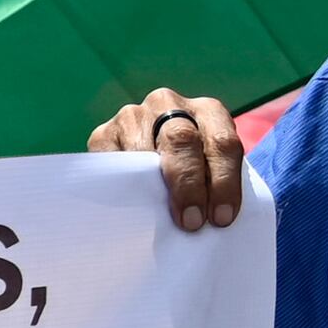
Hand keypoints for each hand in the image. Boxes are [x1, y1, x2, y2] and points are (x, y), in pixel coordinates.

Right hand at [90, 88, 248, 231]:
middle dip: (188, 183)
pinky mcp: (103, 134)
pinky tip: (132, 205)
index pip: (221, 143)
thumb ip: (213, 187)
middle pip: (181, 139)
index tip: (221, 218)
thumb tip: (210, 222)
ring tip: (161, 218)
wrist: (153, 162)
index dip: (224, 181)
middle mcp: (169, 105)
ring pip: (143, 149)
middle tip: (192, 221)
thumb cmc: (192, 175)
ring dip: (153, 187)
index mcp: (208, 111)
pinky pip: (110, 161)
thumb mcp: (210, 172)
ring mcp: (133, 116)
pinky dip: (121, 184)